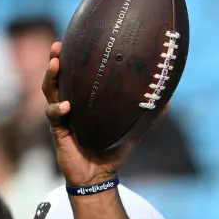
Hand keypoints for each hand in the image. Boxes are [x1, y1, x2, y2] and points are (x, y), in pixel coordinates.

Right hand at [42, 42, 167, 185]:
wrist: (98, 176)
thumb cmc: (112, 152)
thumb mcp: (132, 131)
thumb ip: (147, 116)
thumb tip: (168, 101)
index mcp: (84, 102)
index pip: (76, 77)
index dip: (74, 60)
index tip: (74, 41)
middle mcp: (69, 106)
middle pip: (57, 78)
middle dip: (55, 60)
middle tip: (57, 45)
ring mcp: (61, 118)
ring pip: (50, 92)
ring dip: (51, 78)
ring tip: (56, 64)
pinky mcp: (58, 132)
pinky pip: (54, 117)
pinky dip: (58, 110)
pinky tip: (66, 106)